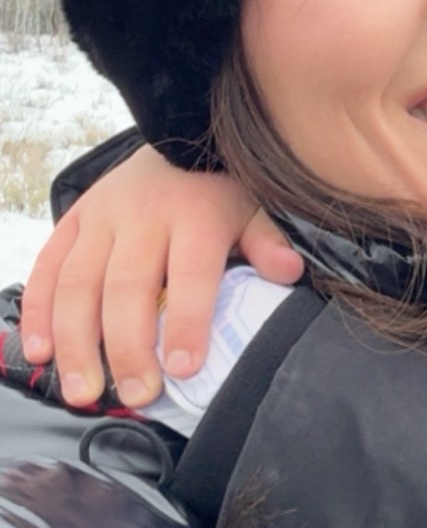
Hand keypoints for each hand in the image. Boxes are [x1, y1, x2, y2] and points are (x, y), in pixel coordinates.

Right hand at [19, 146, 303, 406]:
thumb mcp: (252, 207)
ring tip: (83, 390)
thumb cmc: (218, 188)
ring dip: (75, 342)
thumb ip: (266, 241)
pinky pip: (46, 269)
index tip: (182, 369)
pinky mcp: (72, 221)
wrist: (176, 133)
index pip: (191, 273)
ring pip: (78, 284)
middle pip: (126, 287)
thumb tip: (288, 271)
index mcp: (195, 214)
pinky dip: (38, 312)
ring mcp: (100, 218)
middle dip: (127, 347)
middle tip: (135, 395)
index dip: (186, 322)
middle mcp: (142, 216)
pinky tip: (39, 352)